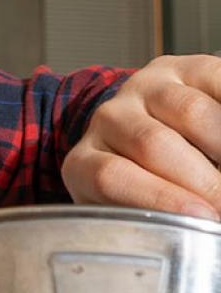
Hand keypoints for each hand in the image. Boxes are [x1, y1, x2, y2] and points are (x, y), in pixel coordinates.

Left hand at [62, 54, 220, 219]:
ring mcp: (146, 88)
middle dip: (205, 181)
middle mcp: (109, 118)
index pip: (110, 177)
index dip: (160, 198)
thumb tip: (192, 224)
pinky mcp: (187, 68)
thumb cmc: (146, 185)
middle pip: (153, 144)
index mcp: (84, 161)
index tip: (204, 218)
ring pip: (190, 112)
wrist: (155, 129)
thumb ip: (150, 219)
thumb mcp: (132, 211)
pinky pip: (218, 82)